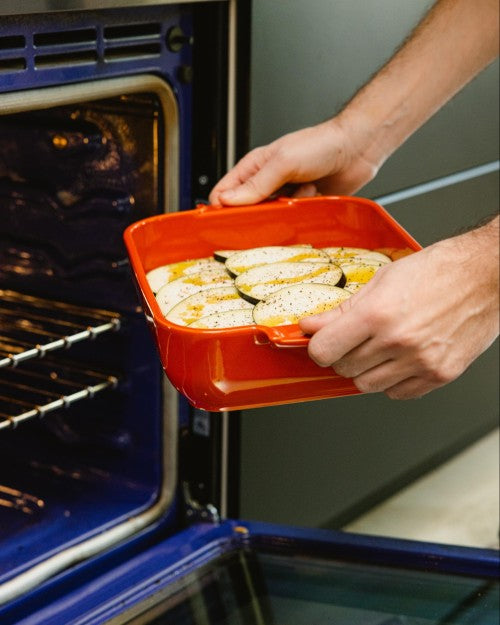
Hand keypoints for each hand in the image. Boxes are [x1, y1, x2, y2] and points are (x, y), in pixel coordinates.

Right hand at [209, 120, 378, 205]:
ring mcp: (286, 194)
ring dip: (284, 212)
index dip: (222, 208)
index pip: (225, 192)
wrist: (358, 148)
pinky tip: (312, 197)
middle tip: (271, 209)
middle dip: (258, 214)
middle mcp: (268, 181)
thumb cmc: (322, 144)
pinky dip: (301, 213)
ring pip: (272, 217)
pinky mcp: (303, 204)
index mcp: (255, 166)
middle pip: (248, 209)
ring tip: (298, 195)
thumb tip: (229, 200)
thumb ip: (256, 184)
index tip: (225, 221)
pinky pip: (293, 219)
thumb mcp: (282, 162)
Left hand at [298, 226, 498, 398]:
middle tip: (354, 340)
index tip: (321, 342)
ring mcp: (420, 361)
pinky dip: (392, 381)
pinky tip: (399, 359)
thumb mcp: (381, 281)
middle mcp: (398, 341)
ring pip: (367, 386)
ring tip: (379, 348)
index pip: (325, 350)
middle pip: (344, 369)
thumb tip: (313, 325)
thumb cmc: (438, 271)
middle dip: (342, 356)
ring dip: (365, 370)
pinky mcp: (440, 374)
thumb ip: (342, 309)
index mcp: (378, 313)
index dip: (318, 347)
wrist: (485, 276)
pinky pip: (398, 394)